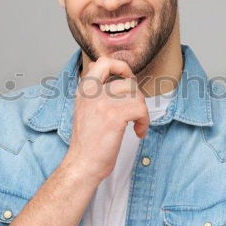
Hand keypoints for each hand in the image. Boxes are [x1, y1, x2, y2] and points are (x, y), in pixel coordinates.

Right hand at [62, 56, 149, 181]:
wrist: (82, 164)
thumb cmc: (87, 141)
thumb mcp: (84, 109)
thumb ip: (95, 91)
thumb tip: (112, 75)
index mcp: (84, 89)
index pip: (103, 62)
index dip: (121, 67)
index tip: (128, 80)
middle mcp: (91, 93)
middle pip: (128, 81)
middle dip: (137, 98)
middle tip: (134, 111)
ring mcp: (102, 103)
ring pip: (137, 96)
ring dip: (142, 112)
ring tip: (136, 125)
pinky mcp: (114, 116)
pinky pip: (141, 110)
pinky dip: (144, 122)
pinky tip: (137, 132)